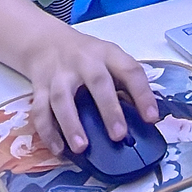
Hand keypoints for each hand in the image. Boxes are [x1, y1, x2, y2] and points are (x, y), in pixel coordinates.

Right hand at [20, 26, 158, 155]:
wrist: (47, 42)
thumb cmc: (87, 57)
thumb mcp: (110, 59)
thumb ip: (125, 83)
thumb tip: (142, 117)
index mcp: (108, 55)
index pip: (130, 71)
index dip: (143, 94)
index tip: (151, 118)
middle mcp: (84, 62)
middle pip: (97, 83)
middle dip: (109, 110)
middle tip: (118, 135)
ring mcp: (59, 75)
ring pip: (63, 99)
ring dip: (72, 125)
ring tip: (82, 148)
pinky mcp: (39, 88)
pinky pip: (40, 111)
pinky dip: (48, 132)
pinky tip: (58, 149)